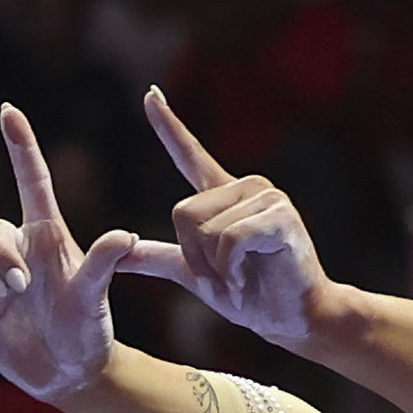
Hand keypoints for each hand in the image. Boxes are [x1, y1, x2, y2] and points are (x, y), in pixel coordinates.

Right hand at [0, 105, 137, 401]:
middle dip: (3, 250)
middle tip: (21, 283)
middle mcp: (20, 250)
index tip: (10, 109)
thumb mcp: (95, 295)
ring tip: (9, 294)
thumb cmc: (90, 327)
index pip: (33, 182)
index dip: (21, 146)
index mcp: (50, 237)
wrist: (70, 370)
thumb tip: (124, 236)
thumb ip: (103, 264)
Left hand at [117, 88, 336, 342]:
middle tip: (226, 276)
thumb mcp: (197, 276)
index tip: (150, 94)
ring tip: (243, 278)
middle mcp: (246, 187)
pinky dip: (232, 269)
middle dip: (196, 257)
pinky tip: (250, 279)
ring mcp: (267, 197)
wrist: (293, 318)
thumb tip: (119, 255)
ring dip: (217, 267)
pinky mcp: (282, 216)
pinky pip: (231, 239)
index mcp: (224, 196)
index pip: (189, 155)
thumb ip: (160, 259)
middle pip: (182, 213)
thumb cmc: (252, 295)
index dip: (168, 126)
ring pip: (206, 229)